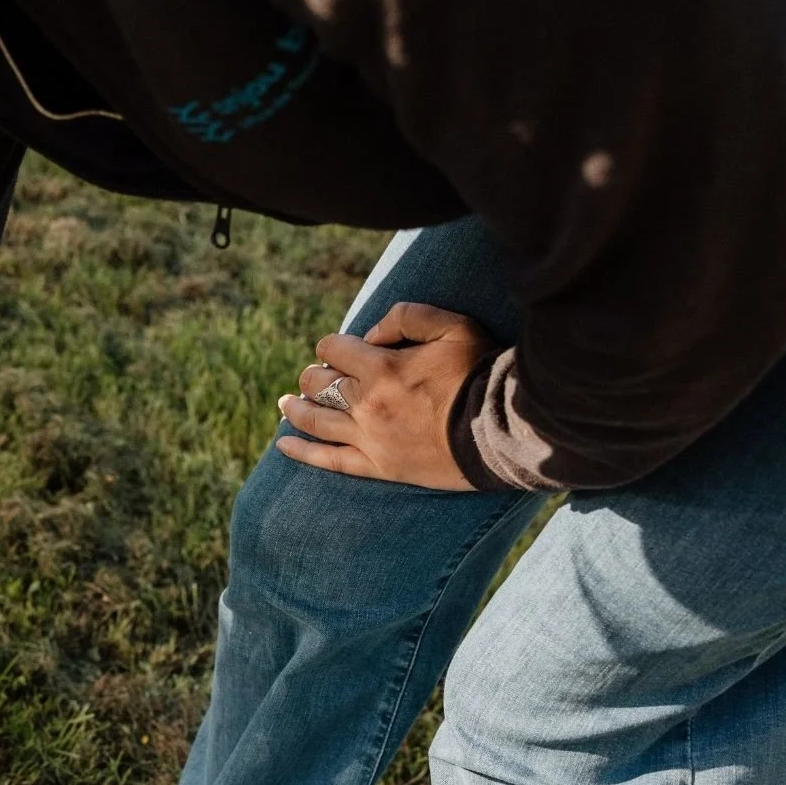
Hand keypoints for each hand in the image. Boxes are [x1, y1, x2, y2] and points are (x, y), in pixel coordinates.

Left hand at [276, 302, 495, 489]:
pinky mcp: (378, 467)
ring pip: (315, 421)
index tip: (343, 349)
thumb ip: (407, 317)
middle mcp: (366, 405)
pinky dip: (301, 451)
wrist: (502, 431)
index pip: (333, 349)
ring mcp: (369, 439)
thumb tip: (372, 332)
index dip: (334, 345)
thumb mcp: (453, 327)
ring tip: (285, 403)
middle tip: (321, 376)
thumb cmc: (481, 374)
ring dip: (295, 408)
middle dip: (314, 375)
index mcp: (381, 368)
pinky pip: (329, 461)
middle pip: (318, 384)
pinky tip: (282, 442)